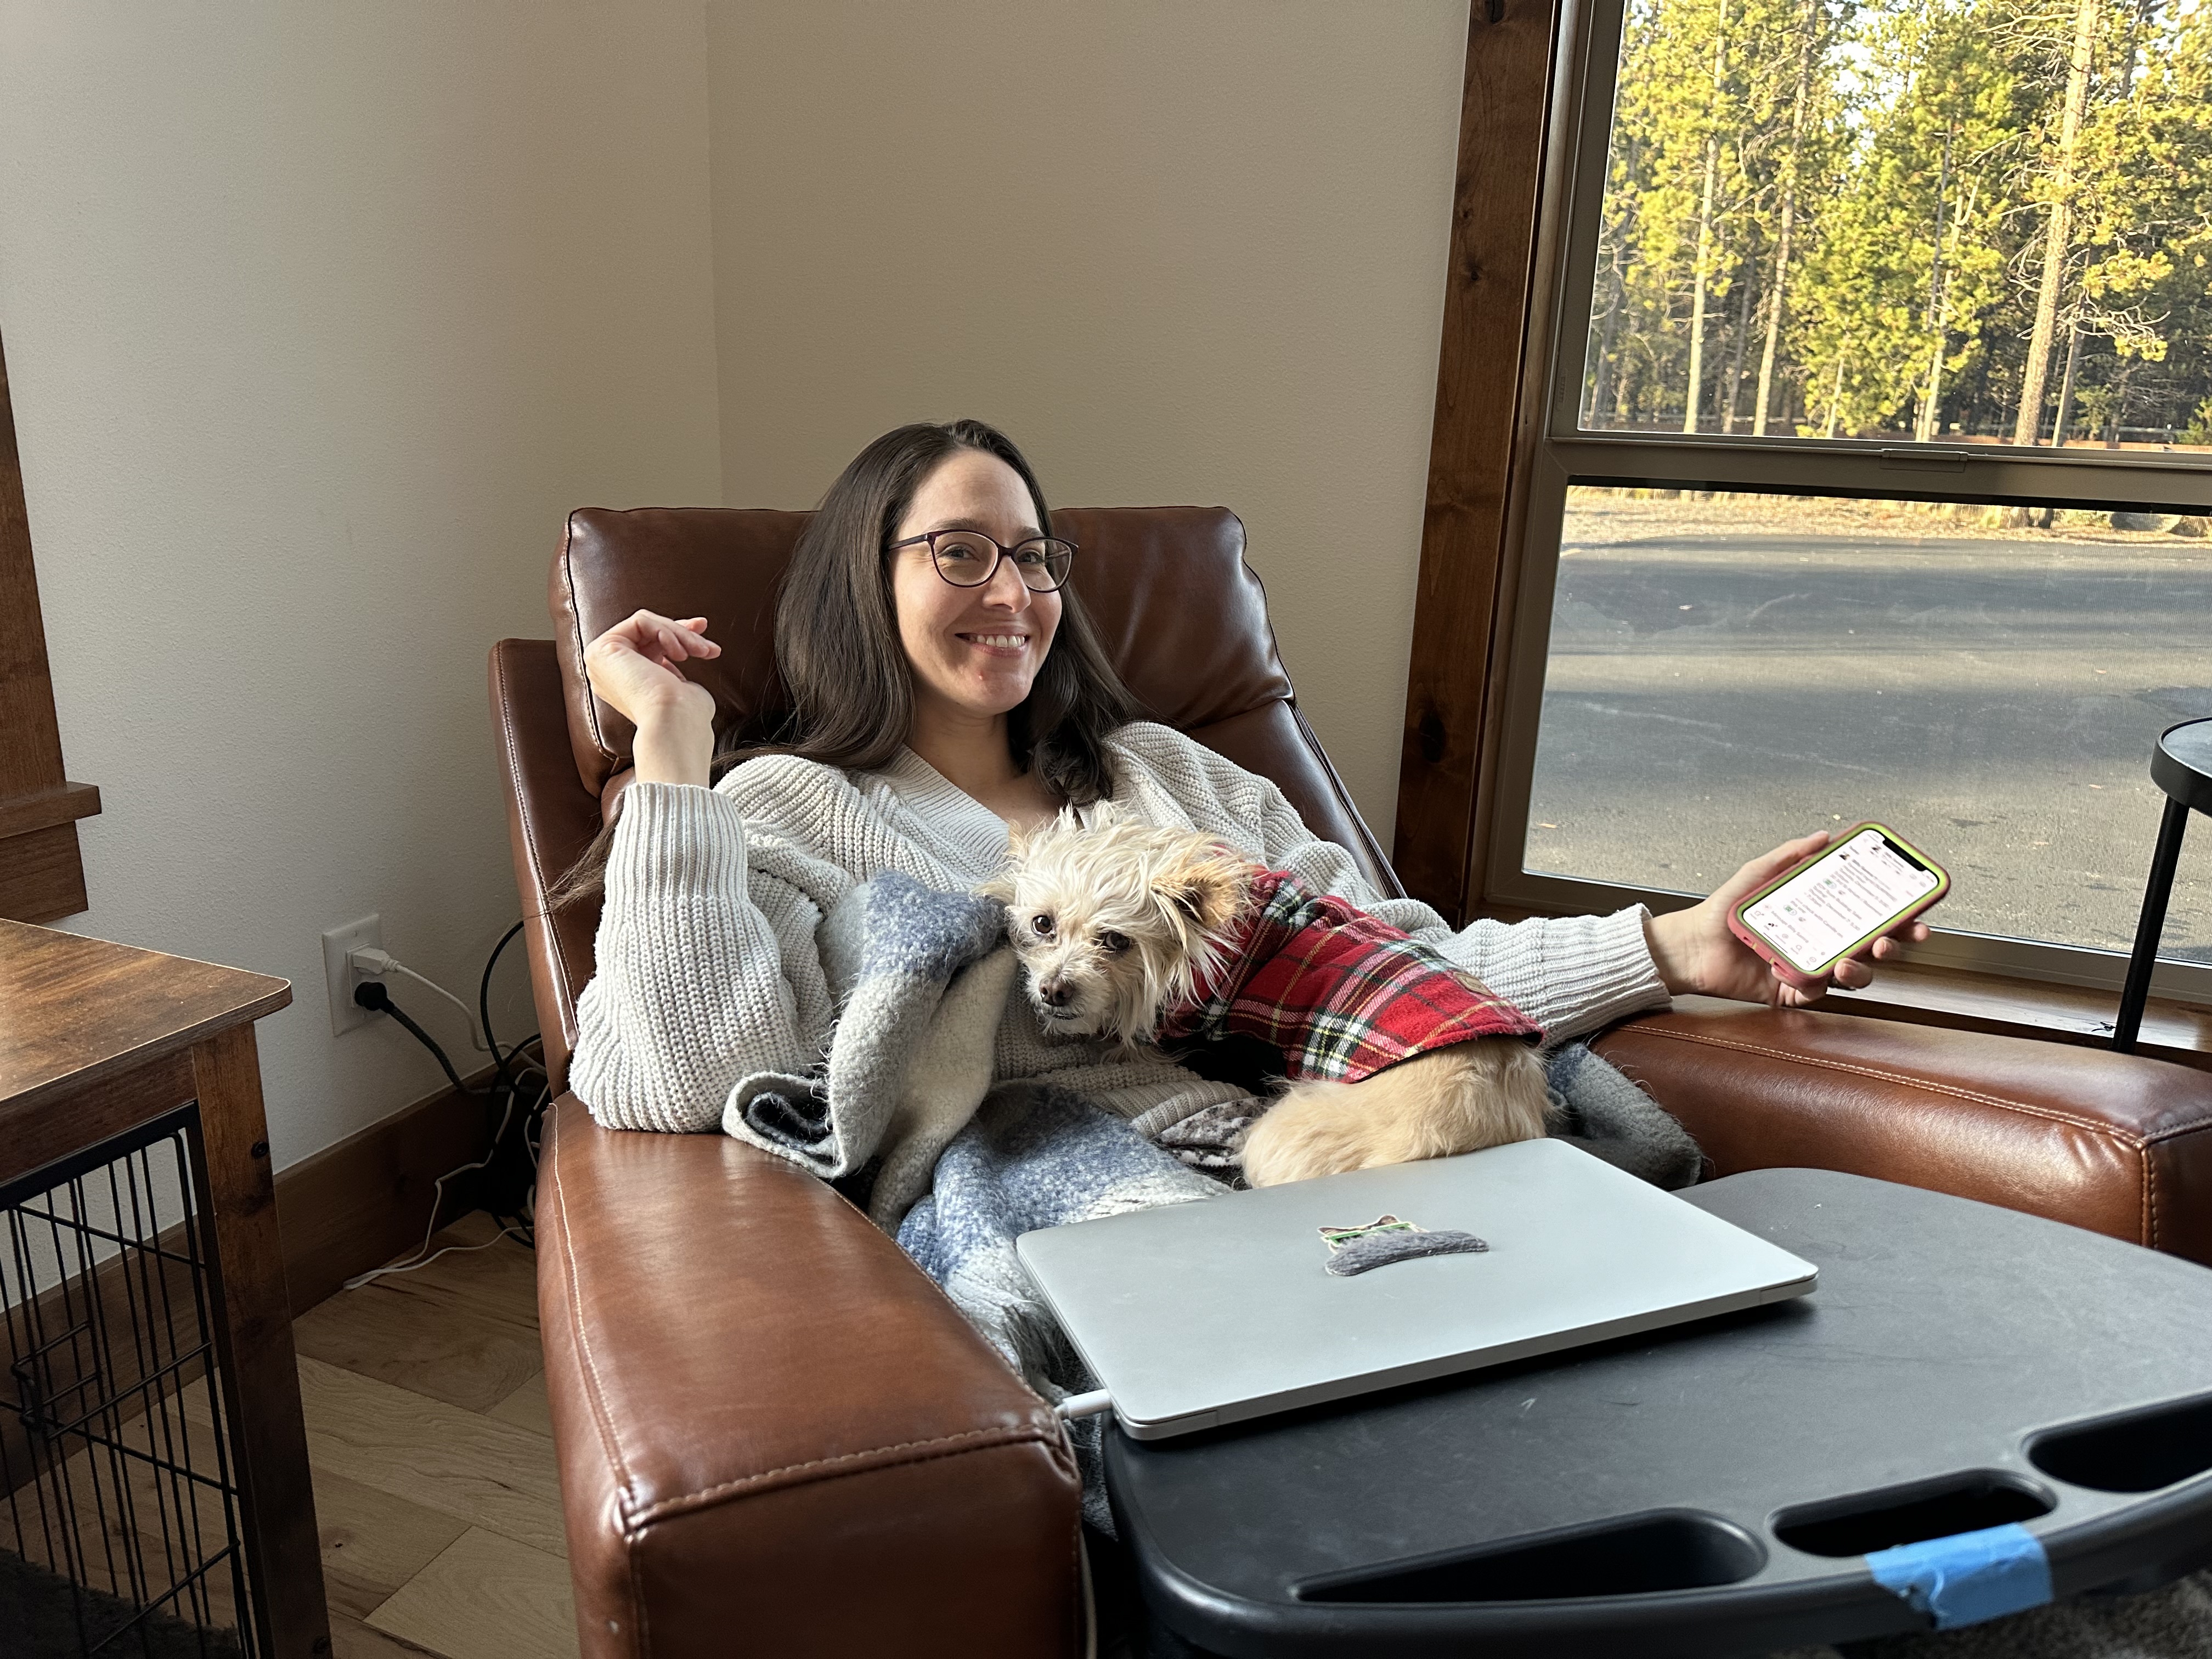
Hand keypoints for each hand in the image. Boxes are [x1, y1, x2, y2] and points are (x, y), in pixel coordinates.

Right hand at [581, 610, 720, 785]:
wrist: (675, 722)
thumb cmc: (684, 714)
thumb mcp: (677, 682)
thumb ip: (668, 667)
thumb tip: (675, 650)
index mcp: (623, 682)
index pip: (647, 646)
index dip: (677, 636)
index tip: (704, 638)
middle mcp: (607, 671)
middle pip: (645, 632)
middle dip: (681, 631)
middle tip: (704, 635)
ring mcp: (600, 660)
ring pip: (646, 624)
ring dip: (679, 634)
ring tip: (699, 652)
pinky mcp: (603, 648)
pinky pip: (641, 621)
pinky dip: (666, 632)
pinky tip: (679, 653)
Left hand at [1643, 832, 1931, 1007]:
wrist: (1691, 943)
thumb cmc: (1726, 909)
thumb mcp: (1759, 873)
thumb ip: (1791, 855)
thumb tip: (1824, 836)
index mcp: (1822, 915)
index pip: (1871, 916)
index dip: (1899, 917)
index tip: (1918, 913)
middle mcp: (1822, 942)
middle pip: (1873, 948)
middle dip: (1893, 945)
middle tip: (1895, 938)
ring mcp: (1810, 967)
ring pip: (1853, 975)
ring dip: (1861, 969)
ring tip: (1850, 960)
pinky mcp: (1791, 991)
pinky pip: (1815, 993)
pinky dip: (1817, 984)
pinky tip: (1810, 973)